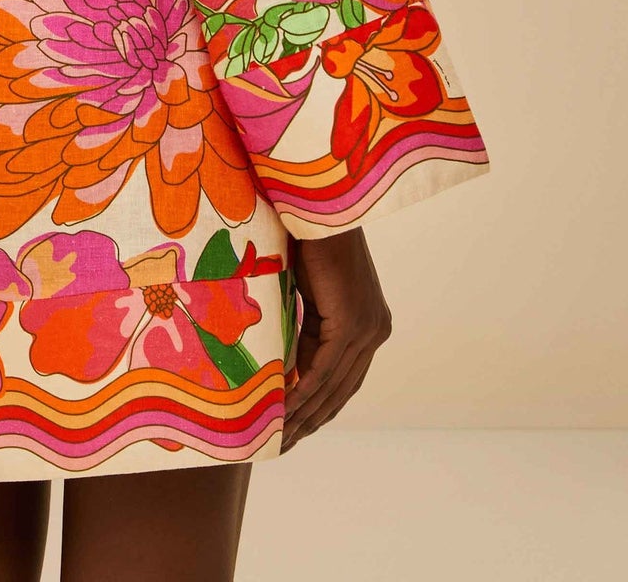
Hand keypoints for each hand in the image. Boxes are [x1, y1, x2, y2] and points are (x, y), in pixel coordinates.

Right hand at [280, 227, 391, 453]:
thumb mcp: (308, 293)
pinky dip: (300, 391)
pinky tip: (281, 411)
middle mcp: (374, 330)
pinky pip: (322, 368)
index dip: (321, 405)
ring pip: (331, 384)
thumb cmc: (306, 238)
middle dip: (312, 418)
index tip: (296, 427)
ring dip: (303, 413)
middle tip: (283, 444)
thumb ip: (307, 325)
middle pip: (341, 389)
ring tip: (277, 437)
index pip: (345, 377)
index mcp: (369, 323)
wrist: (317, 207)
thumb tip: (285, 358)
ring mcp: (367, 327)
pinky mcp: (351, 323)